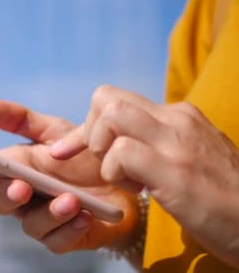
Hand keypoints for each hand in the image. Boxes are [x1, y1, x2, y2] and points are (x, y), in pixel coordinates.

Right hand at [0, 98, 140, 253]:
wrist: (123, 181)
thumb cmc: (80, 157)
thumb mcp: (54, 131)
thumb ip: (20, 119)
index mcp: (10, 170)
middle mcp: (20, 198)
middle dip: (5, 195)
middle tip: (21, 186)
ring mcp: (40, 220)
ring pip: (30, 224)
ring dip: (48, 213)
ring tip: (70, 199)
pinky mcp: (64, 238)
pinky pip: (58, 241)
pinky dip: (70, 228)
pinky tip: (85, 215)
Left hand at [50, 85, 238, 266]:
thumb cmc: (223, 197)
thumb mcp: (190, 157)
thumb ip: (158, 142)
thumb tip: (118, 143)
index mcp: (179, 116)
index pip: (117, 100)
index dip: (89, 125)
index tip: (74, 150)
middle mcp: (177, 119)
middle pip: (106, 98)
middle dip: (88, 132)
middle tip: (103, 163)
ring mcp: (177, 142)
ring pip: (111, 116)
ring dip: (102, 150)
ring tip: (124, 178)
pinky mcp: (175, 170)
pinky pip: (121, 153)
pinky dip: (114, 173)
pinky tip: (138, 191)